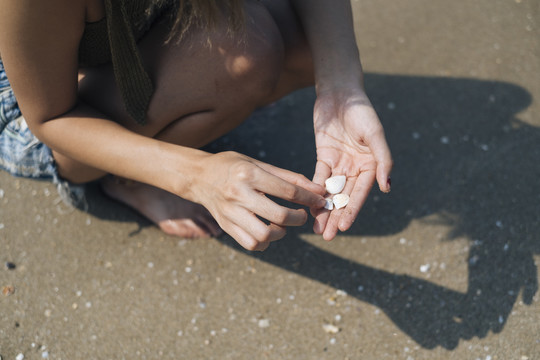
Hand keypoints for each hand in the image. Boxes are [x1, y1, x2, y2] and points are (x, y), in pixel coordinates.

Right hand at [194, 151, 326, 250]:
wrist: (198, 176)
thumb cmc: (233, 167)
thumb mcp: (258, 164)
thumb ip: (287, 177)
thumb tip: (316, 189)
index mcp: (249, 174)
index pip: (287, 190)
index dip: (308, 198)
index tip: (320, 201)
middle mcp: (238, 194)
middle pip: (278, 215)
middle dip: (298, 218)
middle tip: (301, 215)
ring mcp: (230, 212)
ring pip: (264, 235)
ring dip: (281, 233)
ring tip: (282, 224)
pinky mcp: (226, 225)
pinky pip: (250, 243)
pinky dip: (265, 242)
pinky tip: (268, 232)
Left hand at [311, 86, 392, 239]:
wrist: (340, 92)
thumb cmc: (361, 111)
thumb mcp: (375, 134)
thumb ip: (383, 159)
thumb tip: (387, 186)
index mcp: (372, 165)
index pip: (360, 193)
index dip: (351, 210)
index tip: (344, 228)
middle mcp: (356, 168)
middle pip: (345, 197)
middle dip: (336, 217)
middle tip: (327, 236)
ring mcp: (340, 164)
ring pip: (331, 192)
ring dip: (324, 210)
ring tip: (317, 229)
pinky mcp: (324, 157)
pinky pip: (318, 178)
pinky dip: (313, 192)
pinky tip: (308, 207)